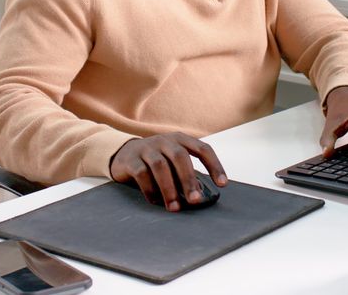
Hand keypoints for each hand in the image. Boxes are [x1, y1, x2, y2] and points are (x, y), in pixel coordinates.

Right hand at [110, 132, 227, 211]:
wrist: (124, 153)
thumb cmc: (157, 160)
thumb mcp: (173, 161)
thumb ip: (186, 173)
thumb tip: (199, 195)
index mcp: (180, 140)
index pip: (202, 149)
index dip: (214, 166)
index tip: (222, 184)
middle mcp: (164, 141)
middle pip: (180, 157)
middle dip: (189, 180)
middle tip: (195, 200)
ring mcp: (146, 148)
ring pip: (160, 166)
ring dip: (169, 188)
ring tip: (174, 207)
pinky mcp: (131, 159)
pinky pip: (141, 173)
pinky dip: (149, 189)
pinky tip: (155, 201)